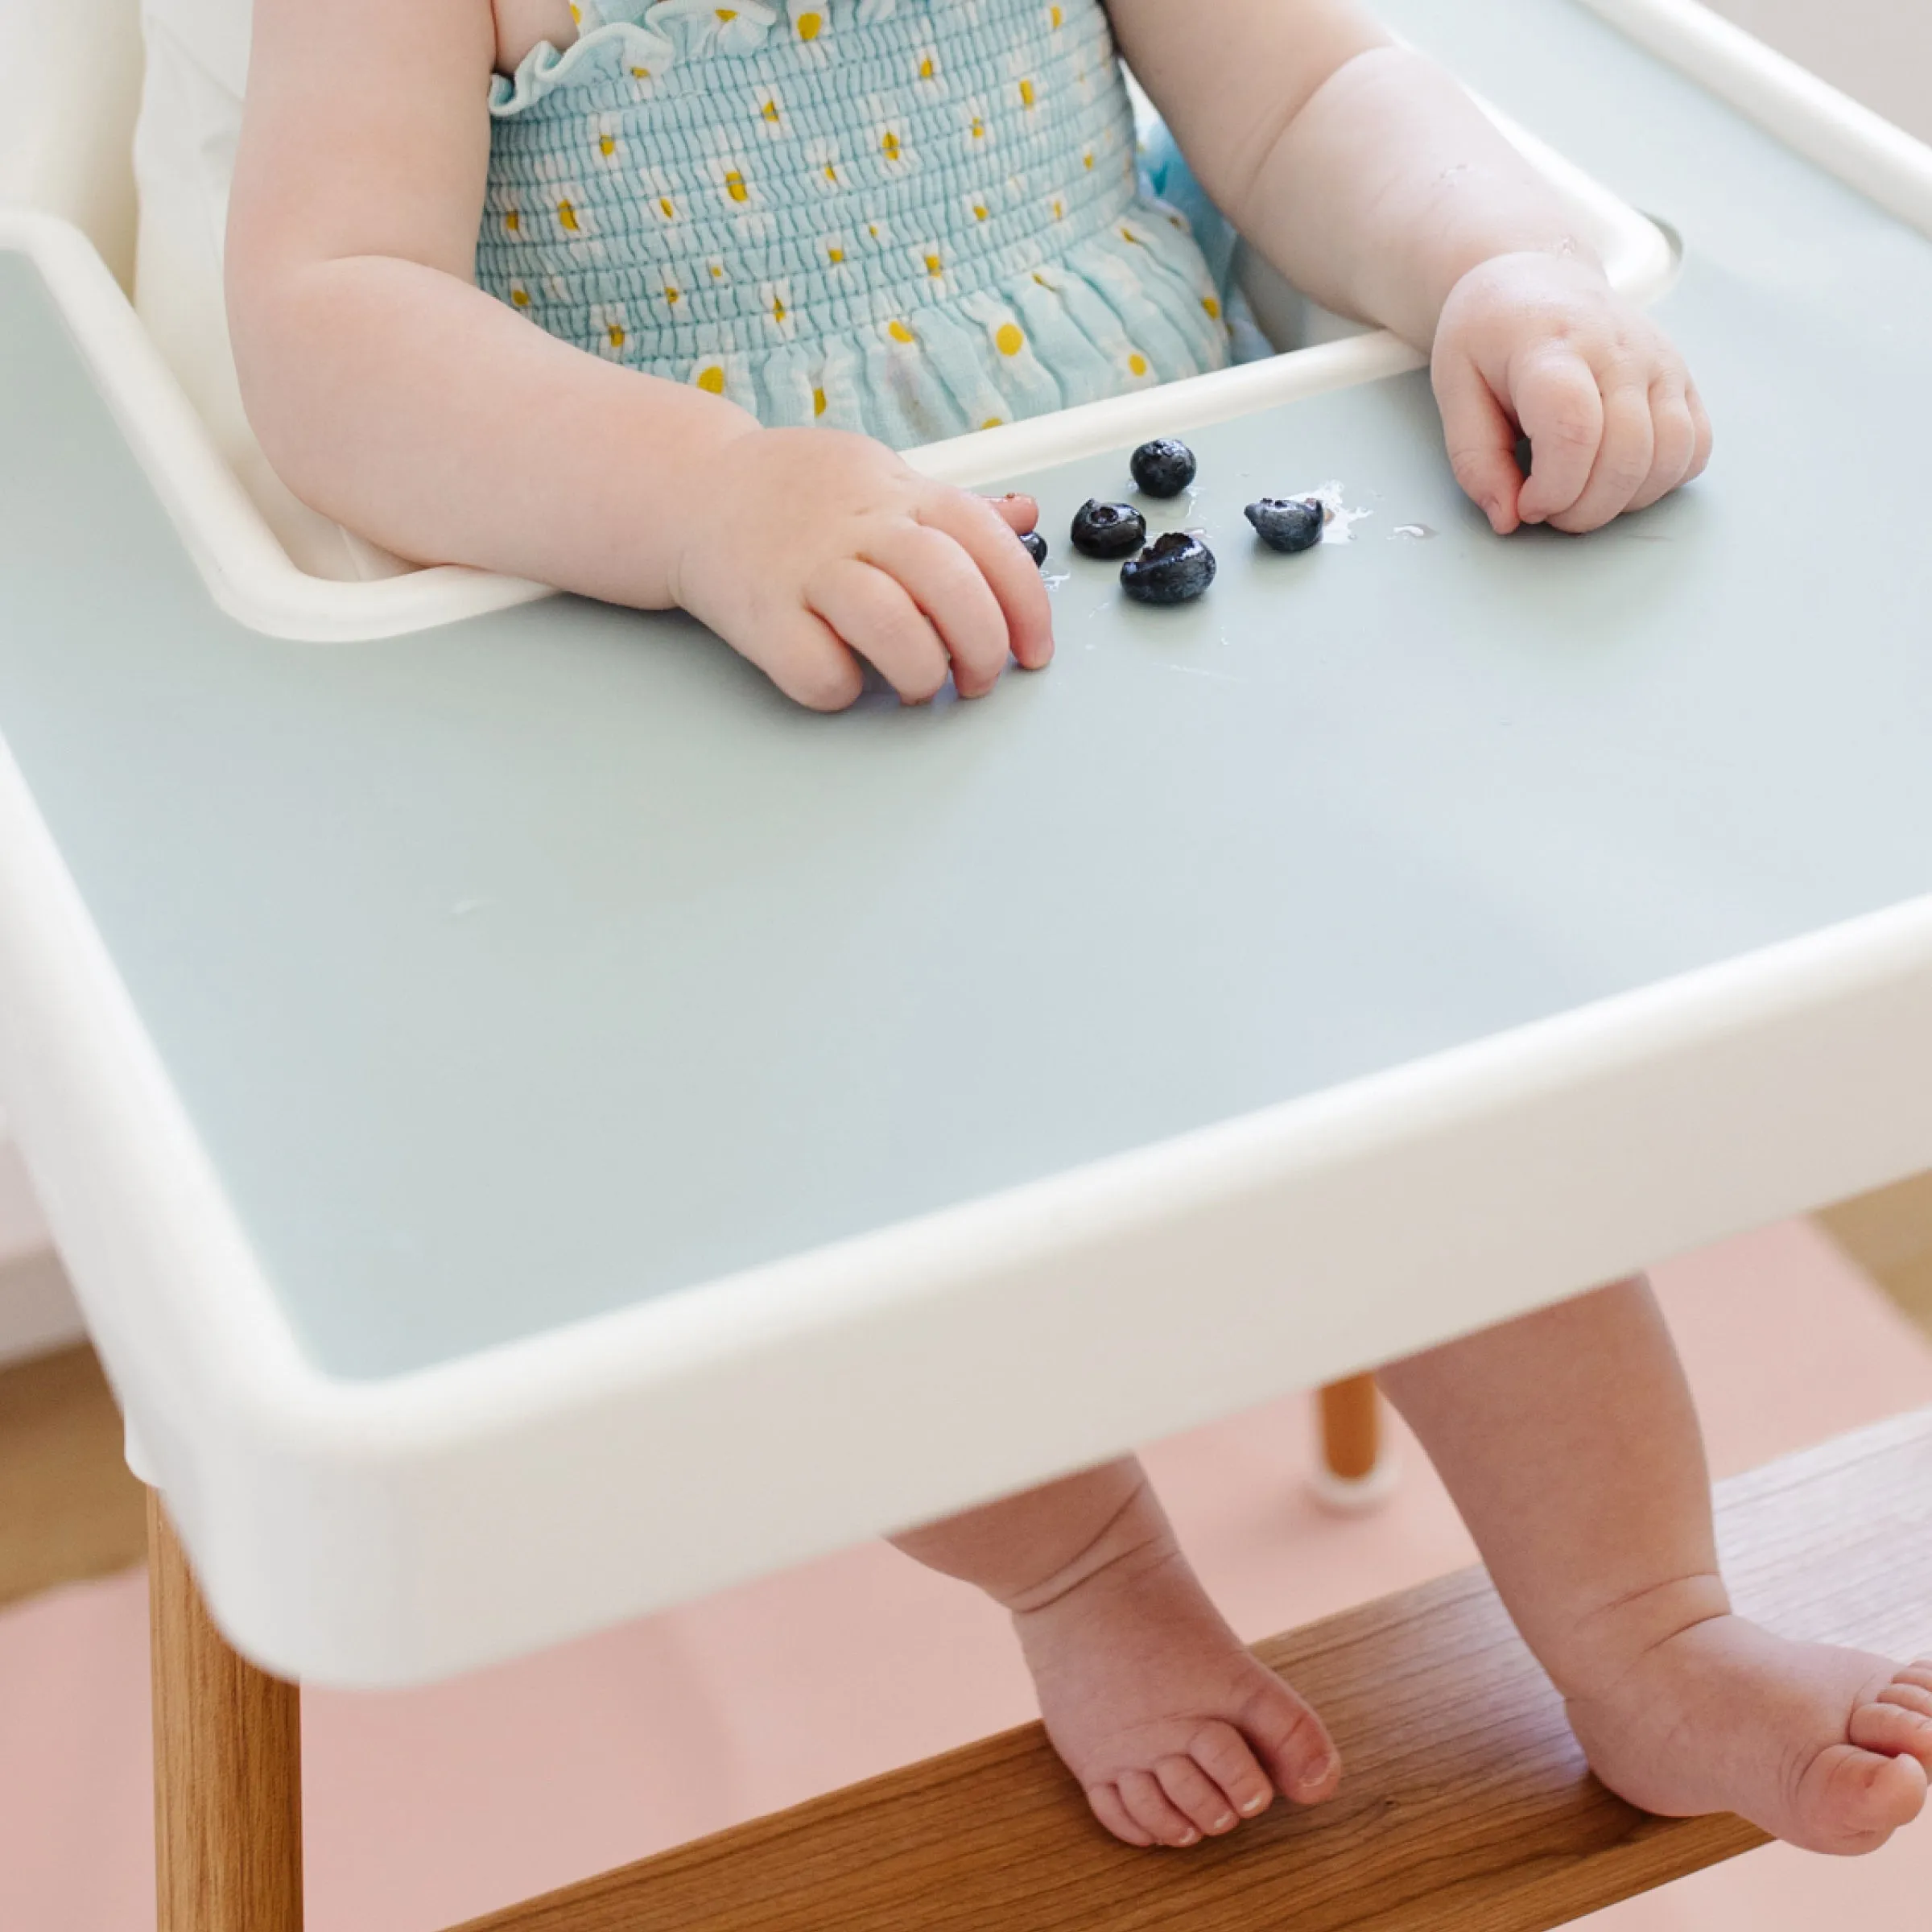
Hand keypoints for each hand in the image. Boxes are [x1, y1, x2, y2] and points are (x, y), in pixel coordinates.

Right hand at [668, 427, 1053, 710]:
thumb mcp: (883, 480)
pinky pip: (818, 669)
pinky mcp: (762, 613)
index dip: (1026, 607)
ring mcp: (809, 568)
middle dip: (982, 648)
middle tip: (977, 681)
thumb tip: (1027, 517)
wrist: (694, 489)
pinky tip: (845, 680)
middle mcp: (861, 526)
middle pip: (950, 586)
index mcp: (902, 494)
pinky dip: (843, 690)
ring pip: (892, 626)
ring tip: (919, 687)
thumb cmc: (799, 496)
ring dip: (921, 672)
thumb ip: (954, 510)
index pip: (990, 544)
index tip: (1033, 654)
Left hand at [1431, 252, 1711, 535]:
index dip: (1555, 487)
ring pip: (1670, 456)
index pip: (1574, 427)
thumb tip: (1508, 520)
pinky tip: (1618, 478)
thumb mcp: (1455, 389)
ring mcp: (1660, 361)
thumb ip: (1475, 461)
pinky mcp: (1683, 378)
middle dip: (1584, 509)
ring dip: (1623, 502)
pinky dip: (1661, 482)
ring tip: (1580, 497)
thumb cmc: (1492, 336)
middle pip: (1627, 453)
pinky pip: (1695, 448)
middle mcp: (1619, 349)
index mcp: (1551, 345)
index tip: (1526, 503)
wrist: (1540, 277)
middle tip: (1547, 510)